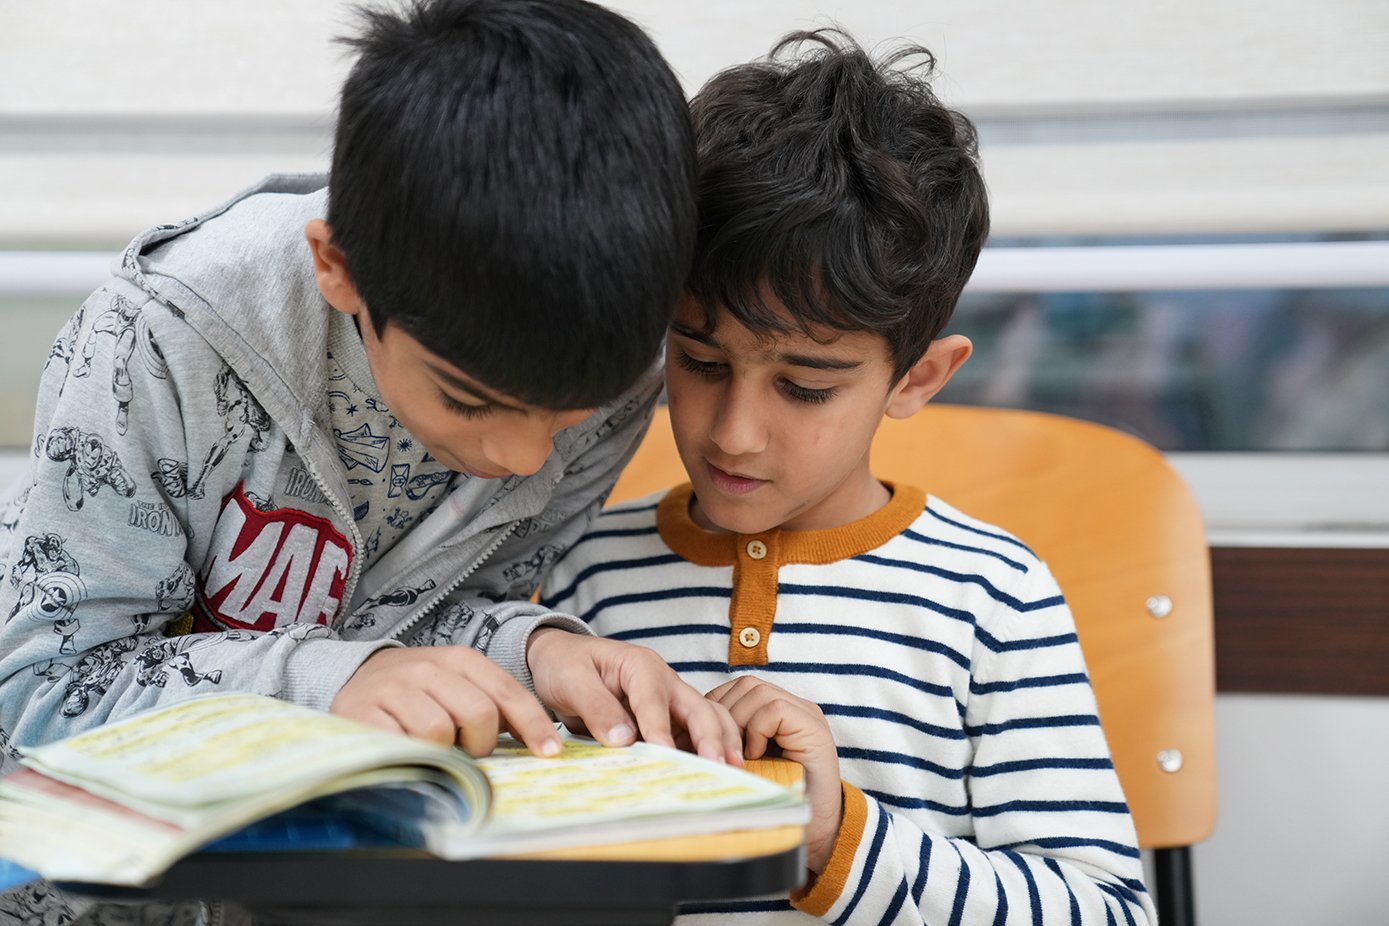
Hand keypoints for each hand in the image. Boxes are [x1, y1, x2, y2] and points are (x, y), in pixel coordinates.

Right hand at [332, 646, 560, 757]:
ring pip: (440, 730)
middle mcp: (429, 667)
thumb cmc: (421, 692)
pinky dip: (412, 754)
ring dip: (443, 750)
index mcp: (461, 659)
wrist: (357, 679)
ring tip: (433, 746)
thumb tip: (539, 741)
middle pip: (479, 714)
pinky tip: (408, 749)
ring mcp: (395, 687)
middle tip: (467, 749)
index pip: (507, 693)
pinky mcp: (363, 710)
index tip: (549, 752)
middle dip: (481, 744)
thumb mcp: (460, 687)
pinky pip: (401, 742)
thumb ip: (494, 705)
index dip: (533, 724)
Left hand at [526, 629, 742, 764]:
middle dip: (711, 736)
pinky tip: (709, 772)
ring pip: (707, 718)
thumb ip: (596, 706)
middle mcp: (663, 680)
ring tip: (731, 770)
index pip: (655, 700)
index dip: (661, 730)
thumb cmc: (564, 664)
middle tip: (719, 766)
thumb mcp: (571, 680)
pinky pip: (693, 733)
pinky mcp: (667, 718)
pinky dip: (705, 750)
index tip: (665, 756)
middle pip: (698, 707)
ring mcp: (669, 699)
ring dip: (720, 742)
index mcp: (641, 665)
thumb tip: (622, 739)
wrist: (558, 659)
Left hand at [706, 676, 842, 873]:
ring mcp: (806, 715)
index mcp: (776, 712)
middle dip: (723, 713)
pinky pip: (774, 709)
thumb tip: (677, 737)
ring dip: (739, 723)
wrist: (815, 833)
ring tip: (738, 754)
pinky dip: (758, 730)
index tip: (702, 738)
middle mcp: (793, 707)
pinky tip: (755, 756)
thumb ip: (723, 745)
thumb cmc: (773, 804)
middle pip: (745, 686)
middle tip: (716, 748)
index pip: (736, 689)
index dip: (715, 707)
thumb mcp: (741, 766)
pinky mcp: (813, 727)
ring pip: (757, 692)